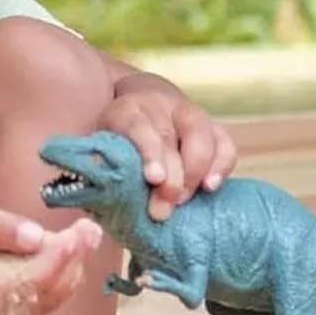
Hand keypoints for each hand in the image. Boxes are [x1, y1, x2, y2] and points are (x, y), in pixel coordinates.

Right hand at [0, 200, 103, 314]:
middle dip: (72, 260)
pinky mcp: (12, 311)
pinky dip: (62, 271)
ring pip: (52, 296)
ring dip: (71, 265)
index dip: (56, 259)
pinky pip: (48, 295)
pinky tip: (65, 245)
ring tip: (81, 232)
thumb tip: (38, 238)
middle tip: (89, 228)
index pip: (25, 283)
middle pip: (45, 292)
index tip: (78, 234)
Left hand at [101, 74, 237, 221]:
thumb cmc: (117, 140)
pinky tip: (211, 186)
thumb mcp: (101, 145)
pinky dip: (222, 164)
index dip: (149, 153)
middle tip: (163, 208)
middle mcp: (159, 106)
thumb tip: (90, 191)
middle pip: (170, 139)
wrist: (141, 106)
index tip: (153, 179)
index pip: (140, 128)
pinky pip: (225, 142)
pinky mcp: (212, 124)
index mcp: (127, 110)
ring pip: (201, 136)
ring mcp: (189, 113)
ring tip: (183, 200)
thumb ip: (98, 164)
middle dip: (170, 176)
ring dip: (195, 172)